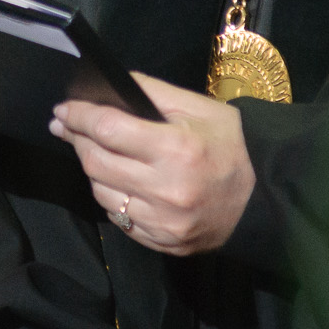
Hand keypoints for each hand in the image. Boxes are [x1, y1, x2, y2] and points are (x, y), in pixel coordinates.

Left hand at [50, 73, 255, 255]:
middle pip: (96, 164)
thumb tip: (108, 84)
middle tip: (69, 127)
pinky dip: (112, 198)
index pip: (108, 130)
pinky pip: (120, 220)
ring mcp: (164, 222)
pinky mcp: (164, 243)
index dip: (79, 117)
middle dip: (77, 141)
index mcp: (176, 149)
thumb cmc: (232, 145)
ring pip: (102, 194)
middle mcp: (167, 190)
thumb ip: (152, 92)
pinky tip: (117, 181)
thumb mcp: (198, 108)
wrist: (264, 199)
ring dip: (91, 170)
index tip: (63, 110)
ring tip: (94, 151)